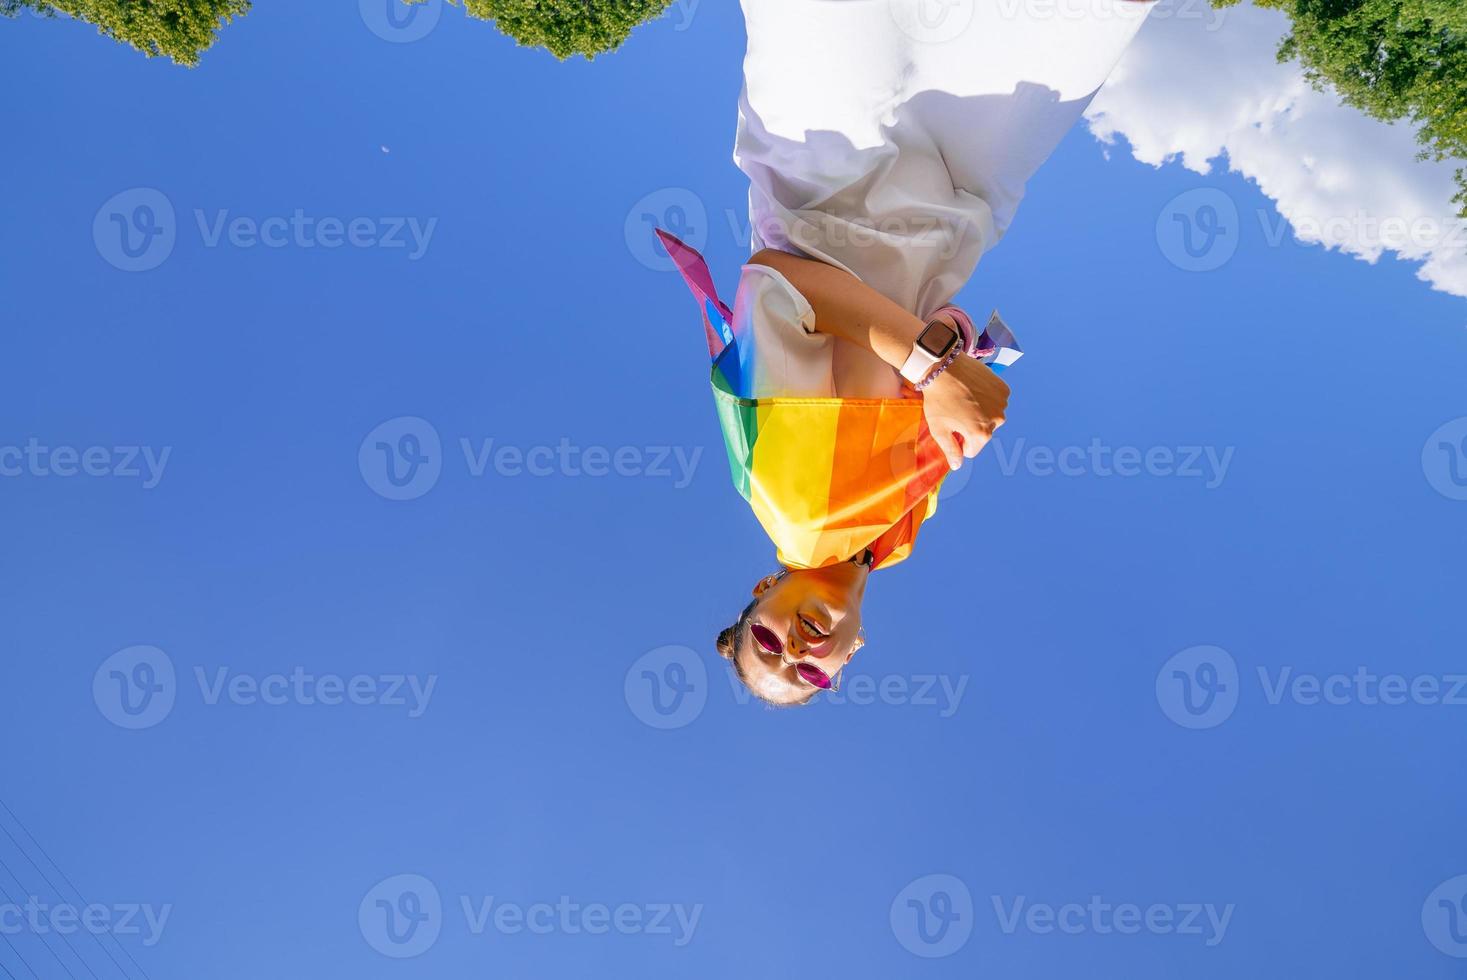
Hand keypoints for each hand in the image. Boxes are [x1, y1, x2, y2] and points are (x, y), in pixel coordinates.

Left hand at [920, 356, 1008, 470]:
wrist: (943, 367)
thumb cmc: (938, 399)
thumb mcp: (939, 429)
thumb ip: (950, 450)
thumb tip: (958, 466)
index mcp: (981, 434)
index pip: (972, 450)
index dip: (959, 441)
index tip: (951, 427)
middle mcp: (997, 421)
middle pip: (983, 433)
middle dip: (971, 427)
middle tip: (957, 411)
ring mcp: (1002, 403)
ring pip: (991, 417)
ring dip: (981, 413)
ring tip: (965, 400)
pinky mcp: (1003, 389)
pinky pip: (996, 401)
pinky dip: (987, 399)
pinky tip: (974, 390)